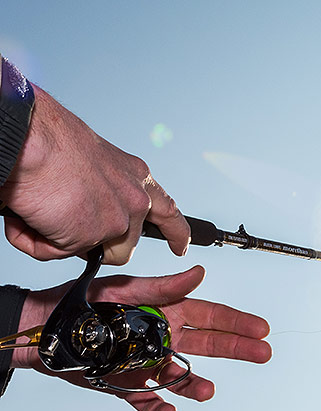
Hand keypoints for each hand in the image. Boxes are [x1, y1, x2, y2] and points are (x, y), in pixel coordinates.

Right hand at [1, 85, 189, 264]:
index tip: (180, 247)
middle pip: (127, 244)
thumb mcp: (90, 165)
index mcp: (134, 175)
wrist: (30, 135)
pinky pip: (58, 253)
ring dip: (66, 241)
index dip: (176, 232)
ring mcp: (120, 219)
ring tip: (43, 210)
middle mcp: (135, 197)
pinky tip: (31, 214)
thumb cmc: (49, 140)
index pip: (167, 209)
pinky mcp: (97, 235)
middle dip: (99, 244)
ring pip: (97, 253)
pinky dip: (38, 240)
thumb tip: (81, 216)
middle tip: (66, 227)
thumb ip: (100, 193)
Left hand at [12, 266, 271, 410]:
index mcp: (166, 311)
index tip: (260, 328)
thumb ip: (164, 287)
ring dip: (196, 384)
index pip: (210, 316)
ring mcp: (147, 362)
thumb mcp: (126, 290)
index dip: (236, 322)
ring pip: (182, 376)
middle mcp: (162, 337)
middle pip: (208, 344)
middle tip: (263, 353)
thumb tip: (198, 273)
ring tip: (206, 390)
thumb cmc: (83, 304)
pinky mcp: (127, 384)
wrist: (44, 332)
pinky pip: (149, 401)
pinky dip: (158, 409)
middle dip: (237, 348)